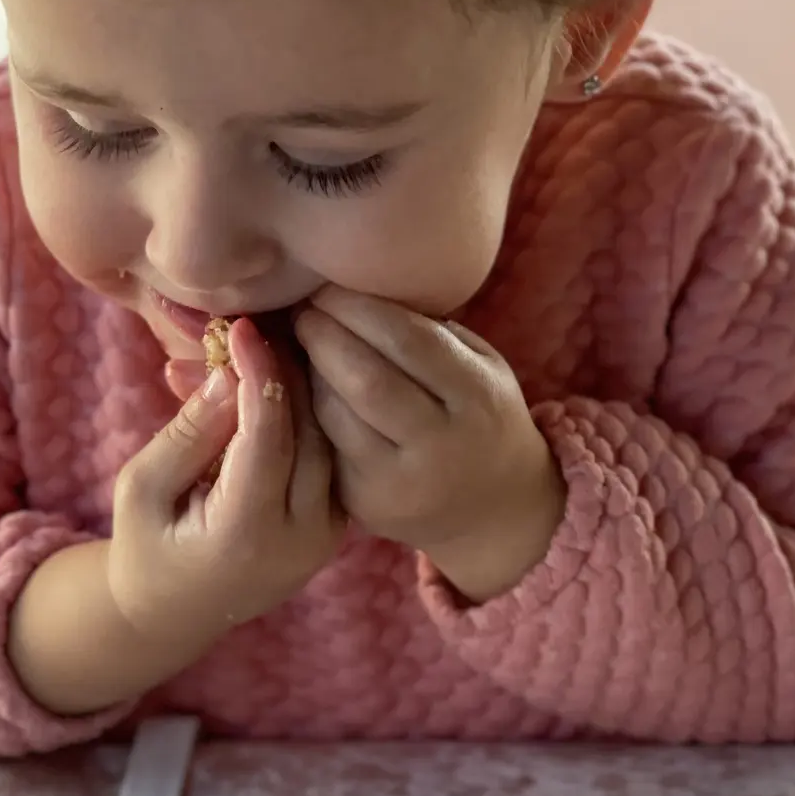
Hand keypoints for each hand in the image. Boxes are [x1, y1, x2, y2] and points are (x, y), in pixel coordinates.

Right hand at [109, 317, 345, 659]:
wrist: (177, 610)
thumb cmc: (147, 544)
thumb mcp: (142, 489)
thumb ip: (188, 434)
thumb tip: (228, 374)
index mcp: (246, 535)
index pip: (266, 438)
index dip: (258, 374)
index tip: (242, 326)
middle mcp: (301, 539)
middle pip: (310, 432)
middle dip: (287, 370)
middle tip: (264, 321)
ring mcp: (328, 534)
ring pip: (330, 438)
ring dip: (304, 385)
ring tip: (274, 340)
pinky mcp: (338, 523)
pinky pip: (332, 453)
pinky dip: (310, 412)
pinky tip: (287, 374)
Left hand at [293, 287, 565, 603]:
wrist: (492, 509)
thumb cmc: (480, 417)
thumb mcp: (480, 367)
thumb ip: (430, 331)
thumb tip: (356, 288)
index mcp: (478, 399)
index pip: (408, 340)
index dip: (358, 306)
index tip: (329, 285)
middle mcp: (442, 446)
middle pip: (365, 377)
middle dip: (324, 333)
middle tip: (305, 308)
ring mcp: (400, 481)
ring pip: (334, 412)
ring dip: (309, 368)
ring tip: (302, 340)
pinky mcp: (364, 504)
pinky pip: (324, 443)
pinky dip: (309, 405)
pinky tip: (305, 381)